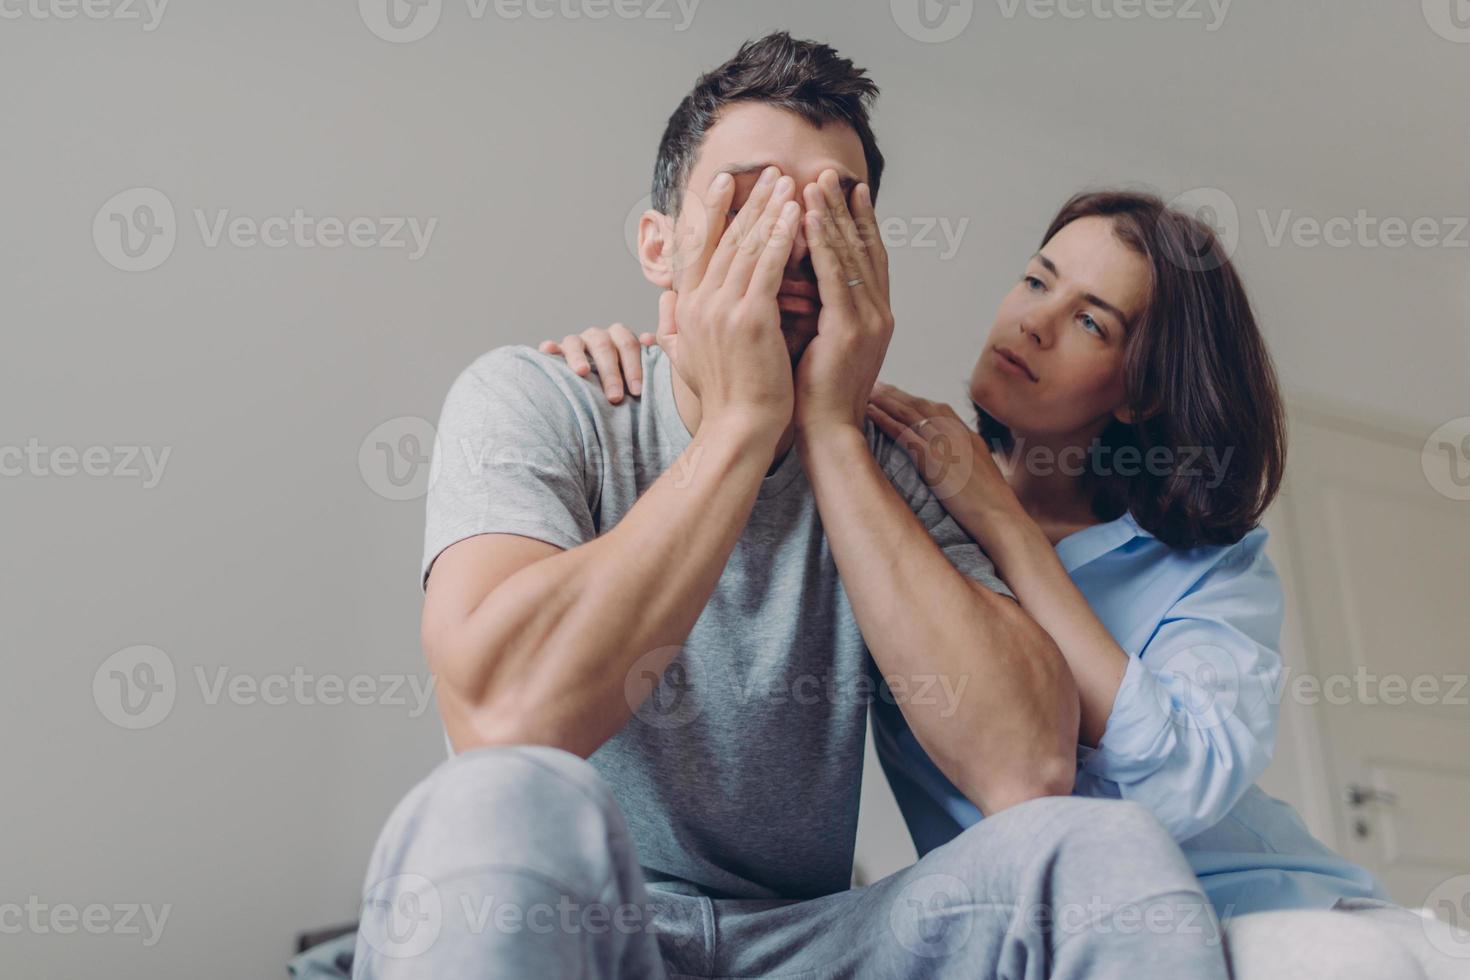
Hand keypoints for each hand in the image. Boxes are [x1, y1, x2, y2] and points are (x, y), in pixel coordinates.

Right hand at [539, 324, 655, 403]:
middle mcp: (597, 337)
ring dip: (578, 356)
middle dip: (610, 372)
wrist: (604, 390)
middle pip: (603, 345)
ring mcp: (576, 344)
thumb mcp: (639, 373)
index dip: (634, 367)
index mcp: (619, 338)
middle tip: (615, 397)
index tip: (636, 391)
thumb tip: (649, 340)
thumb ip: (650, 358)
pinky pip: (551, 348)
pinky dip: (550, 348)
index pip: (628, 344)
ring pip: (575, 342)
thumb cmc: (625, 383)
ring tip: (581, 373)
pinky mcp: (556, 354)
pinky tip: (547, 351)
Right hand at [669, 167, 801, 435]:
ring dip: (768, 210)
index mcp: (689, 309)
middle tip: (768, 173)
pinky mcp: (750, 318)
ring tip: (786, 182)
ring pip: (747, 247)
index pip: (700, 248)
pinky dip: (781, 236)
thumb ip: (681, 332)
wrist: (738, 430)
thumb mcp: (690, 360)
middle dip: (748, 202)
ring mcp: (723, 309)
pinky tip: (795, 214)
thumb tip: (669, 319)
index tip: (726, 183)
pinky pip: (767, 267)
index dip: (713, 212)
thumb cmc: (724, 401)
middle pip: (725, 240)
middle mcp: (700, 303)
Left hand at [794, 172, 894, 434]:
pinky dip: (822, 243)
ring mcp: (869, 320)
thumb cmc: (815, 396)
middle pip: (864, 247)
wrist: (826, 432)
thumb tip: (800, 286)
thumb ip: (822, 311)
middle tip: (830, 172)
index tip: (846, 191)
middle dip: (846, 208)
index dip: (858, 222)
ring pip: (850, 255)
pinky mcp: (850, 329)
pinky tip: (807, 218)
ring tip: (815, 183)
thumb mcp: (822, 343)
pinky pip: (835, 275)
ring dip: (831, 216)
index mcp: (874, 317)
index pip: (868, 258)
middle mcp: (880, 313)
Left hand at [867, 382, 1013, 508]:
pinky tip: (869, 413)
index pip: (940, 410)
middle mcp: (956, 434)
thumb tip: (959, 471)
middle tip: (877, 385)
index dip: (917, 401)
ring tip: (868, 391)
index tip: (901, 395)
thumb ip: (970, 467)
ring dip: (886, 400)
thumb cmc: (996, 508)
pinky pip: (903, 433)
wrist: (1002, 517)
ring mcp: (945, 444)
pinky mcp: (932, 459)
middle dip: (898, 394)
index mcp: (970, 438)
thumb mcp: (986, 478)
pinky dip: (884, 420)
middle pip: (922, 406)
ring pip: (910, 413)